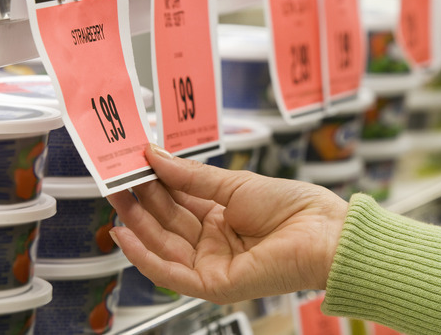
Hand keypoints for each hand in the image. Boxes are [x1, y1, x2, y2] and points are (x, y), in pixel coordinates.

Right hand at [107, 144, 347, 303]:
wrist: (324, 232)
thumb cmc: (294, 207)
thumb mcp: (235, 184)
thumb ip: (191, 176)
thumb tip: (155, 157)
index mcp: (222, 217)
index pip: (178, 200)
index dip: (154, 182)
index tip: (132, 163)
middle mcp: (215, 241)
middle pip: (167, 221)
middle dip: (140, 200)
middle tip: (116, 176)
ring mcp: (213, 263)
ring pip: (164, 245)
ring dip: (137, 223)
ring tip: (115, 196)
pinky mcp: (215, 284)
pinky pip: (171, 273)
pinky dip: (145, 256)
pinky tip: (125, 235)